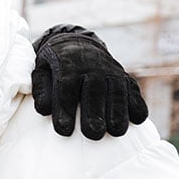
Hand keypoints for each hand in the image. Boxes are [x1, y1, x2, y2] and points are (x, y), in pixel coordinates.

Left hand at [31, 25, 147, 139]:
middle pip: (94, 90)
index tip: (64, 130)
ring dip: (119, 112)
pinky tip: (137, 120)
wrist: (77, 44)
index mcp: (67, 65)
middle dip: (95, 113)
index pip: (66, 87)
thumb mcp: (41, 71)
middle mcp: (92, 66)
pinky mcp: (125, 78)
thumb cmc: (55, 66)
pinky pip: (134, 91)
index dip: (65, 109)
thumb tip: (44, 109)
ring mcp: (111, 71)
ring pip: (117, 91)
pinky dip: (137, 104)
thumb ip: (41, 89)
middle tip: (93, 133)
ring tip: (116, 132)